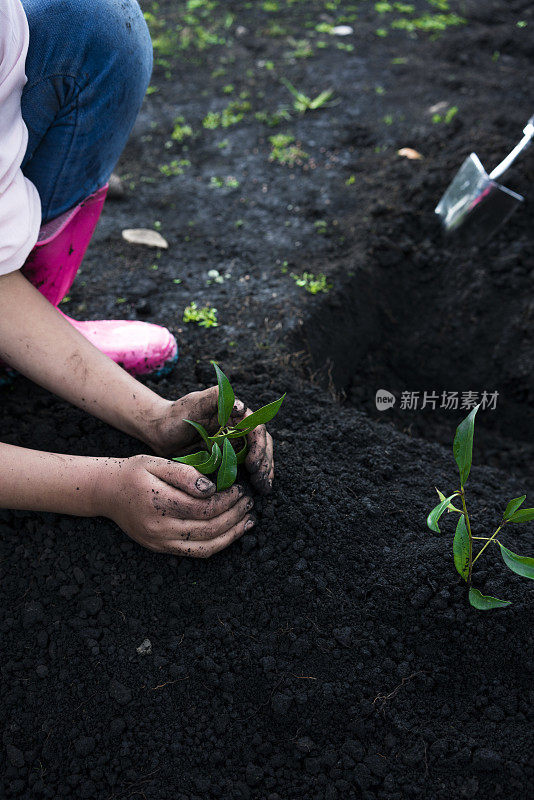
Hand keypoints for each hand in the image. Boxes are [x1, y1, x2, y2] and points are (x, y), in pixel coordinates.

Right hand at [101, 454, 254, 556]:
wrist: (106, 492)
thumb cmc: (134, 473)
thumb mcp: (157, 462)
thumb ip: (185, 474)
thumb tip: (212, 488)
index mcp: (159, 503)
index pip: (203, 508)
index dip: (227, 500)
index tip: (239, 488)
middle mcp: (159, 528)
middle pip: (208, 528)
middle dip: (234, 515)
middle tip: (249, 501)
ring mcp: (160, 542)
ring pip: (205, 546)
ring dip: (232, 534)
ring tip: (248, 520)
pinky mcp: (161, 549)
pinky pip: (195, 552)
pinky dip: (217, 545)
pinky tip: (232, 533)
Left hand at [148, 387, 274, 493]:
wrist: (160, 430)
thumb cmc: (176, 414)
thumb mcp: (194, 402)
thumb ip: (215, 397)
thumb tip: (241, 406)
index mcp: (235, 414)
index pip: (256, 429)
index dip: (259, 447)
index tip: (253, 465)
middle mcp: (238, 428)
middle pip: (262, 444)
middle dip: (265, 463)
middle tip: (261, 482)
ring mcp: (234, 442)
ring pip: (259, 456)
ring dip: (265, 471)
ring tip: (263, 488)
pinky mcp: (228, 456)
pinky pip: (246, 466)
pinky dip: (254, 476)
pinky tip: (256, 487)